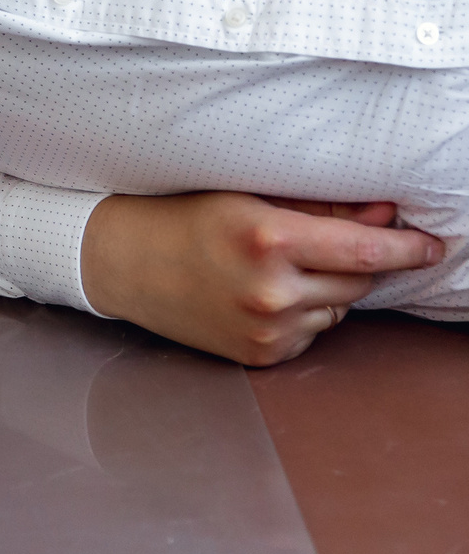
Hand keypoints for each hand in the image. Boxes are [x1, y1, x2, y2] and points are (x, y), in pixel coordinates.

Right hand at [80, 191, 445, 365]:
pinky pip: (311, 335)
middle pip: (358, 280)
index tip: (431, 245)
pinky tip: (259, 297)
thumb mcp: (247, 198)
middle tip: (313, 244)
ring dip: (324, 292)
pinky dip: (300, 317)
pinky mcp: (260, 355)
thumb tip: (384, 217)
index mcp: (268, 238)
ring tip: (272, 271)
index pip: (365, 247)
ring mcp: (266, 329)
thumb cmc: (182, 217)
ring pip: (337, 311)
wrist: (122, 262)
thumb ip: (320, 209)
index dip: (406, 246)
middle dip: (353, 262)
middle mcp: (271, 289)